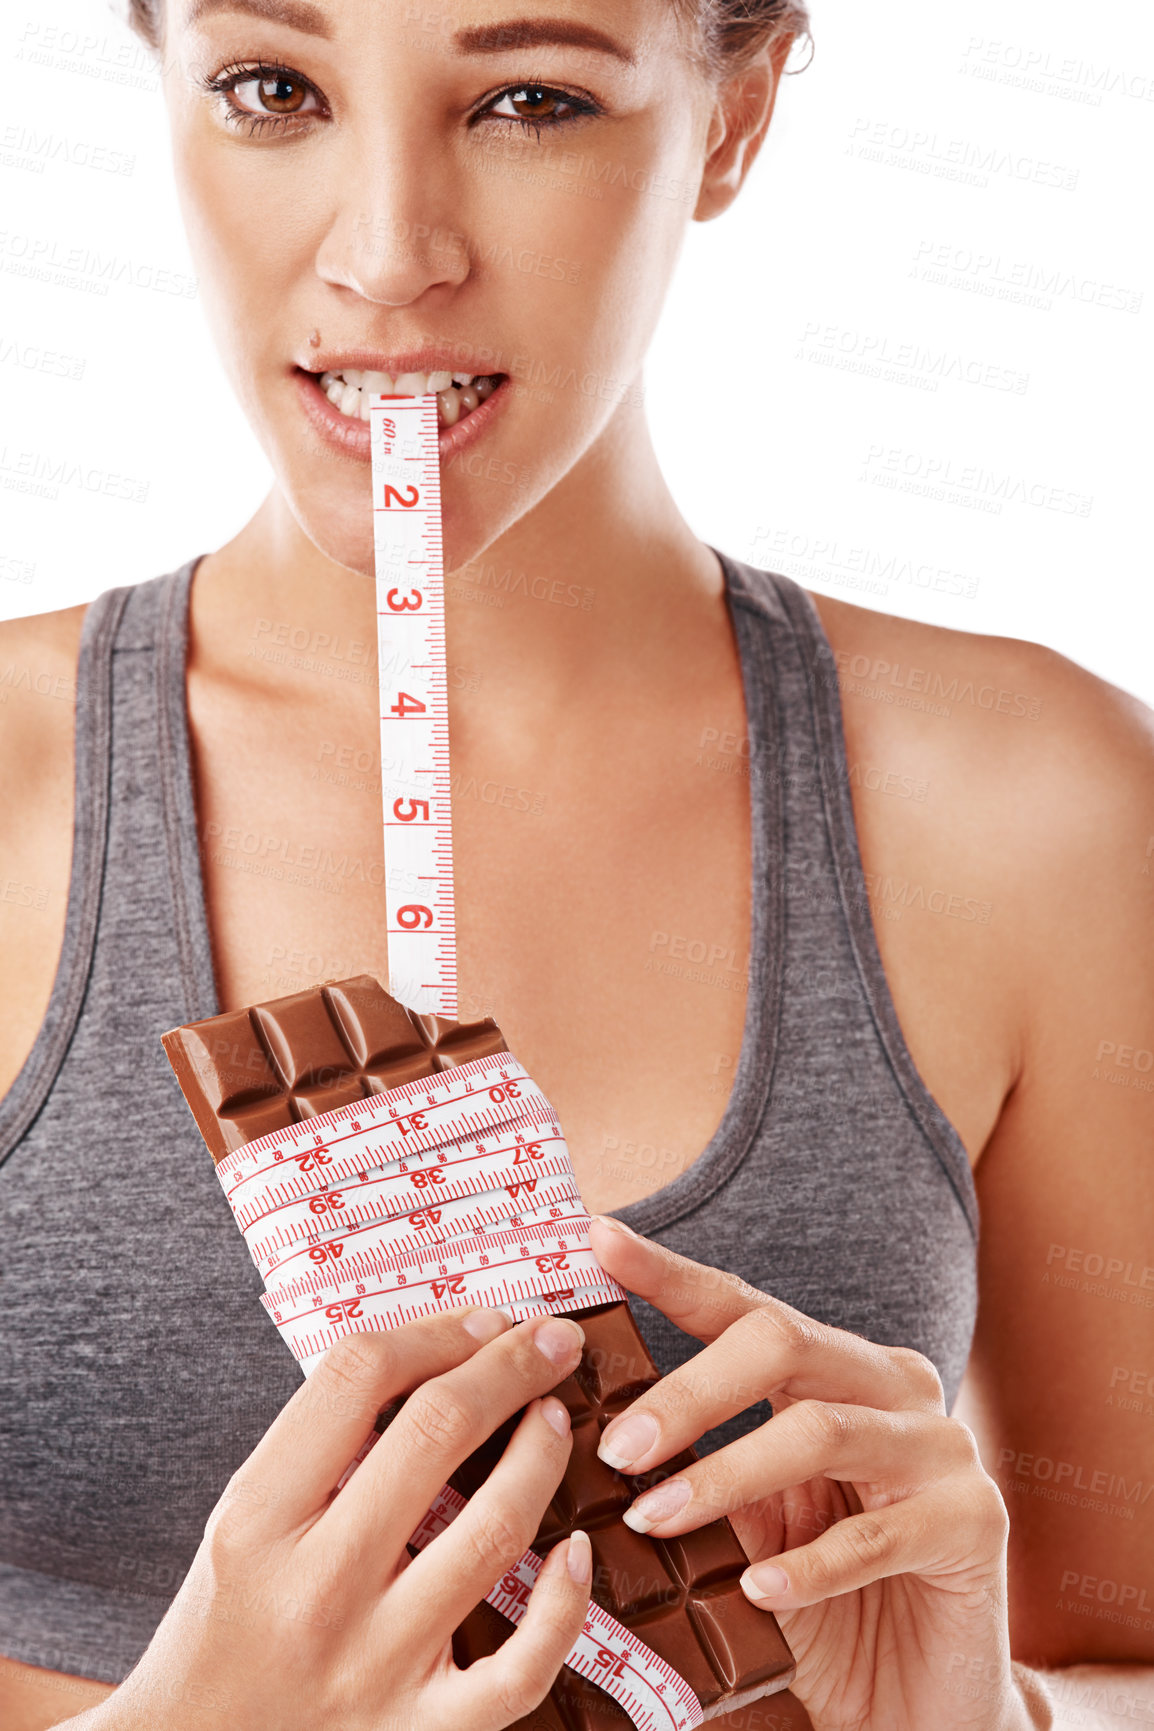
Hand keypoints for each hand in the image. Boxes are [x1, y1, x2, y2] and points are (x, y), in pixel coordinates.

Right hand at [78, 1310, 591, 1730]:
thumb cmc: (226, 1623)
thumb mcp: (243, 1521)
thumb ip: (320, 1446)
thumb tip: (437, 1354)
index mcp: (258, 1520)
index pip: (356, 1379)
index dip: (434, 1330)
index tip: (481, 1320)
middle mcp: (316, 1589)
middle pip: (434, 1434)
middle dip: (509, 1366)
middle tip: (550, 1338)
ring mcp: (374, 1666)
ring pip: (491, 1533)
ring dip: (541, 1454)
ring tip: (556, 1416)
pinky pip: (519, 1670)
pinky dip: (562, 1606)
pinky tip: (577, 1551)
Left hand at [588, 1219, 1031, 1730]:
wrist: (924, 1697)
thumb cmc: (823, 1600)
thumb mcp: (751, 1523)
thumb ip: (699, 1468)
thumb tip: (597, 1434)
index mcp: (837, 1368)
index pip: (744, 1306)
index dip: (672, 1274)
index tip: (601, 1241)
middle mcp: (894, 1386)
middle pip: (783, 1344)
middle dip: (690, 1390)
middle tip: (617, 1446)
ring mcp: (942, 1449)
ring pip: (821, 1431)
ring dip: (726, 1475)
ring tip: (654, 1517)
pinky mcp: (974, 1523)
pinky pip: (876, 1537)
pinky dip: (808, 1564)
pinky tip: (759, 1588)